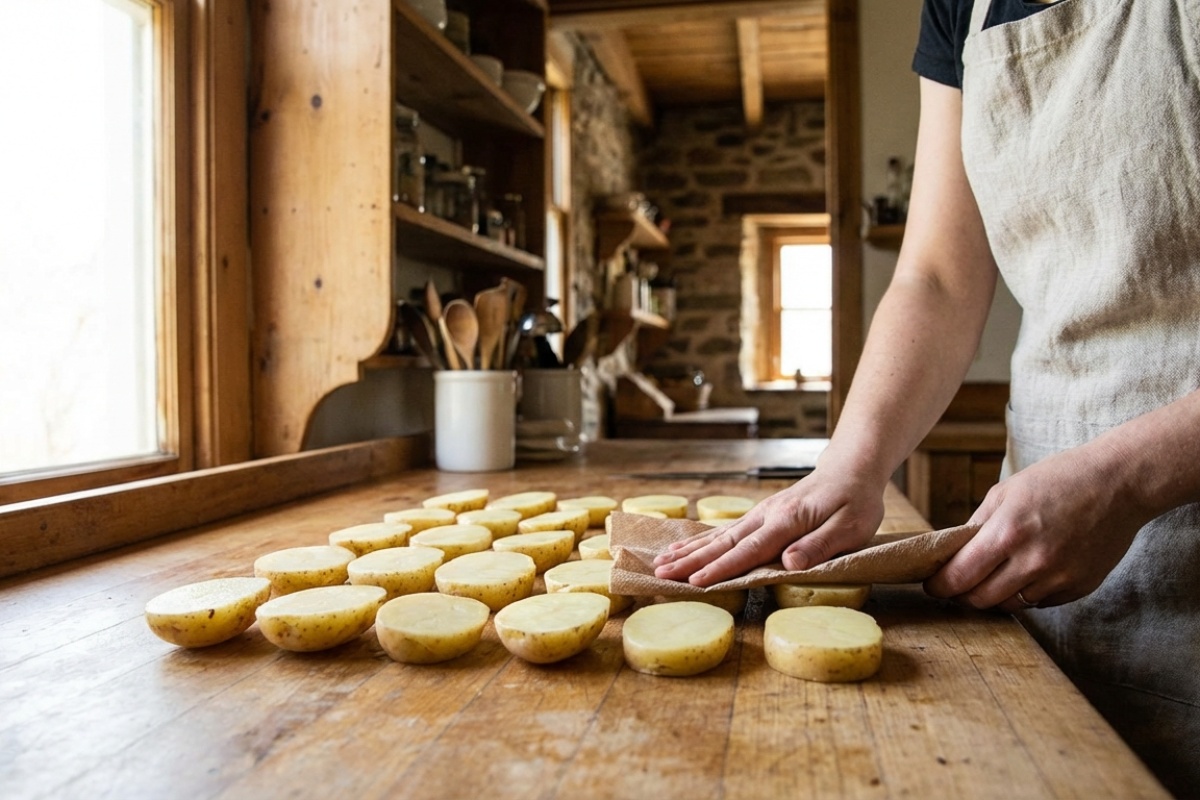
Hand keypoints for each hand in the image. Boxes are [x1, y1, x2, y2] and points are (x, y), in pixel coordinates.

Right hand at [652, 466, 885, 586]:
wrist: (850, 468)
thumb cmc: (855, 501)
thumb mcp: (851, 527)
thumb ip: (819, 545)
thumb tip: (788, 563)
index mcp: (787, 522)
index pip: (749, 550)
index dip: (721, 569)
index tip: (695, 582)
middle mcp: (766, 516)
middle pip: (723, 543)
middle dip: (691, 561)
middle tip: (661, 574)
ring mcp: (760, 514)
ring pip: (719, 536)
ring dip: (689, 550)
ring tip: (661, 562)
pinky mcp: (760, 515)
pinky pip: (725, 530)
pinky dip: (701, 540)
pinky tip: (684, 547)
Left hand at [924, 442, 1146, 611]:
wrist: (1118, 484)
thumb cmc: (1058, 480)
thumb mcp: (1005, 492)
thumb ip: (977, 526)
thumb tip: (952, 553)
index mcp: (1007, 533)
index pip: (960, 577)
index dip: (940, 586)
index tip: (933, 585)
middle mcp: (1033, 562)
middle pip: (981, 599)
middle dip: (962, 595)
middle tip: (956, 586)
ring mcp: (1059, 578)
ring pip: (1010, 605)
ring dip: (994, 596)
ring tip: (990, 579)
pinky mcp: (1079, 587)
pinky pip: (1040, 602)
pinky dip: (1026, 593)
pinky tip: (1025, 574)